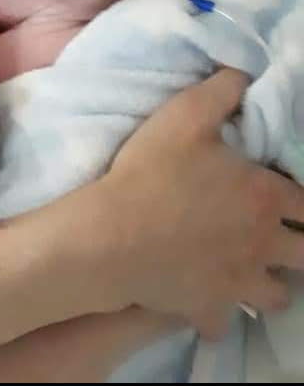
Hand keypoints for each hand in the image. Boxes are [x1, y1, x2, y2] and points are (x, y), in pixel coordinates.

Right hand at [102, 69, 303, 338]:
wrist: (111, 235)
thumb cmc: (150, 173)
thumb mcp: (183, 116)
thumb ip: (221, 91)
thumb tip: (245, 74)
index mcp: (264, 197)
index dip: (302, 201)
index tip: (288, 199)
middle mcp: (263, 244)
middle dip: (300, 245)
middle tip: (277, 234)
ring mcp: (236, 281)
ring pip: (278, 295)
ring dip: (271, 282)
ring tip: (250, 269)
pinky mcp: (206, 306)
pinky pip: (223, 322)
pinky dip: (219, 313)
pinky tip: (207, 300)